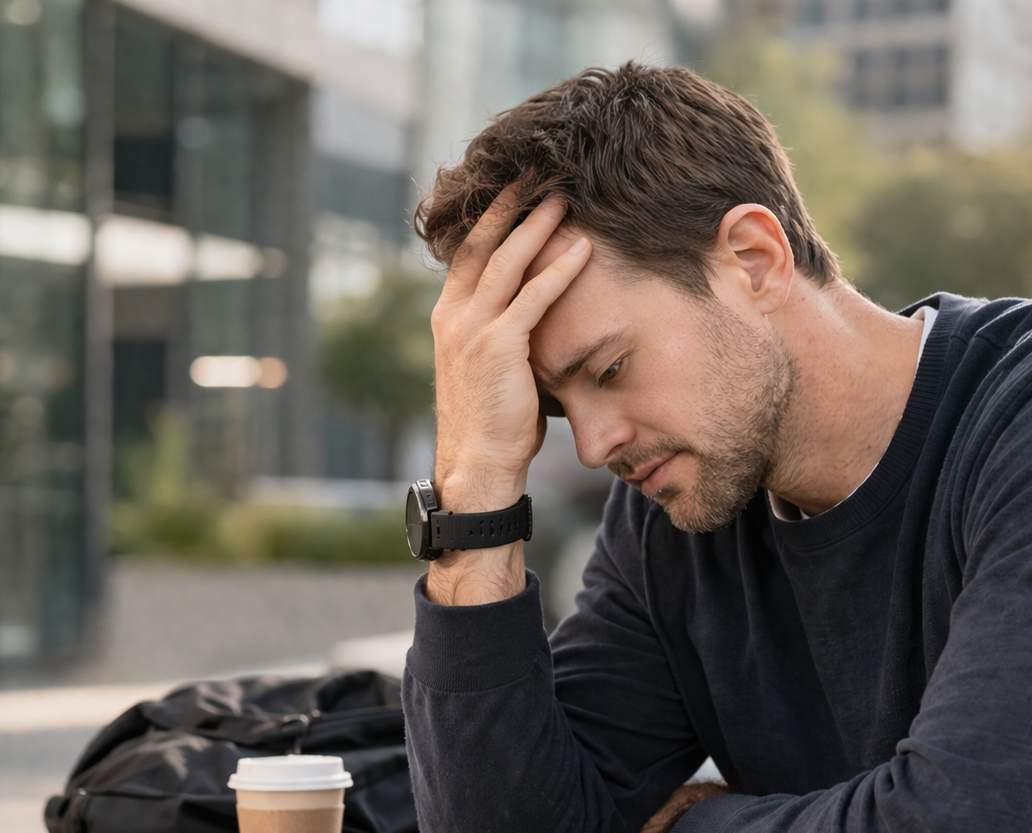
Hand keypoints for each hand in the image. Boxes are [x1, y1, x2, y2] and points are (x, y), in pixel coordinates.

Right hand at [426, 188, 591, 605]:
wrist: (478, 464)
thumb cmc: (494, 421)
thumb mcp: (493, 366)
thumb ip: (507, 331)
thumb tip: (538, 309)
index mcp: (449, 315)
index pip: (470, 250)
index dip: (492, 215)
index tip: (517, 186)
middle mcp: (454, 314)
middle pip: (483, 242)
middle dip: (510, 203)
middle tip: (537, 169)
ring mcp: (472, 329)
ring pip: (506, 261)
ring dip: (536, 225)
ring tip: (563, 196)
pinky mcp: (497, 348)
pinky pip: (531, 299)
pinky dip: (558, 271)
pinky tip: (582, 249)